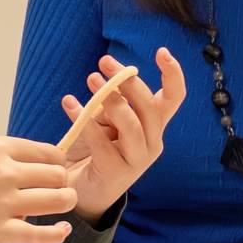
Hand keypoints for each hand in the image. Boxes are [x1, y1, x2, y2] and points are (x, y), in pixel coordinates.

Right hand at [0, 136, 78, 242]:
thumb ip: (7, 156)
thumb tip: (41, 162)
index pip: (50, 152)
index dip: (58, 162)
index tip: (54, 170)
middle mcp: (5, 173)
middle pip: (57, 175)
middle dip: (62, 182)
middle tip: (56, 189)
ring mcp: (5, 203)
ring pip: (58, 200)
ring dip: (65, 202)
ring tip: (62, 204)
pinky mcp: (1, 232)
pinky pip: (41, 235)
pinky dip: (58, 234)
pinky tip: (62, 230)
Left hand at [62, 48, 185, 222]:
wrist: (78, 190)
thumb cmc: (94, 149)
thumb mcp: (104, 120)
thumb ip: (111, 102)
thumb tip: (106, 80)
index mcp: (153, 125)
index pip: (173, 99)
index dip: (173, 75)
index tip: (162, 52)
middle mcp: (152, 142)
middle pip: (150, 108)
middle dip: (128, 81)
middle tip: (104, 61)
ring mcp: (137, 160)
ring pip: (132, 126)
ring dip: (111, 100)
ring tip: (90, 79)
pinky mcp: (117, 174)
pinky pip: (102, 143)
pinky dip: (84, 120)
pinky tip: (69, 103)